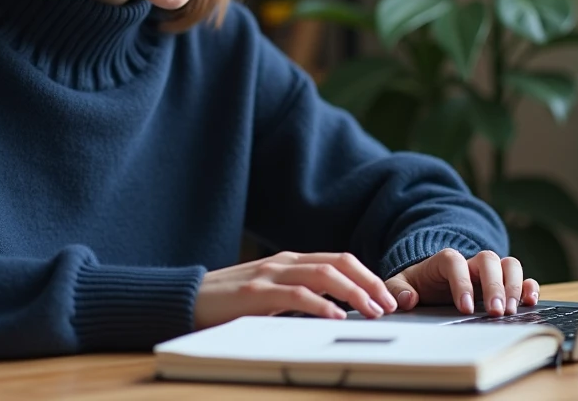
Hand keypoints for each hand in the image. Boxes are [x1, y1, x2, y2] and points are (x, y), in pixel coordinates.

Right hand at [193, 251, 398, 329]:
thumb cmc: (228, 302)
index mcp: (290, 262)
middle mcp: (284, 262)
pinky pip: (295, 295)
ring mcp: (269, 274)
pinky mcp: (255, 292)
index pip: (339, 260)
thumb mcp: (271, 297)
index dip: (368, 276)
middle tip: (390, 304)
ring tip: (373, 310)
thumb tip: (337, 313)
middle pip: (338, 263)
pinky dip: (320, 305)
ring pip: (323, 274)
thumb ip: (298, 298)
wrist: (186, 299)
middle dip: (369, 282)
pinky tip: (337, 318)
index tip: (388, 297)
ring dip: (354, 292)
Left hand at [385, 249, 539, 316]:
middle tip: (495, 312)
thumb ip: (399, 290)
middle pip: (488, 260)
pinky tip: (530, 302)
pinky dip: (529, 287)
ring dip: (513, 286)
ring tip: (512, 310)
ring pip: (508, 264)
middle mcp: (470, 262)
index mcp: (445, 260)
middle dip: (494, 286)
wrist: (431, 280)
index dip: (462, 283)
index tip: (464, 308)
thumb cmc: (419, 284)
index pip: (455, 263)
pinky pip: (521, 277)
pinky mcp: (502, 282)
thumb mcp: (402, 284)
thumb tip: (407, 300)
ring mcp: (488, 271)